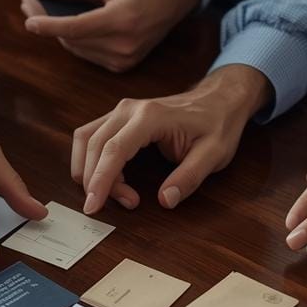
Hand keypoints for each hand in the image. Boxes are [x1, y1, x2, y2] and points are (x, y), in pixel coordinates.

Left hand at [21, 0, 200, 71]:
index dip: (48, 25)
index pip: (76, 28)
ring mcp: (125, 59)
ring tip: (41, 6)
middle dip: (47, 21)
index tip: (28, 20)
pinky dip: (73, 38)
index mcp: (124, 19)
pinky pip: (87, 53)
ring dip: (56, 30)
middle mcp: (125, 45)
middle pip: (72, 38)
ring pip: (75, 48)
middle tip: (30, 0)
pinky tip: (65, 20)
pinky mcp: (123, 66)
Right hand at [72, 64, 269, 214]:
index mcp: (151, 116)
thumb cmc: (217, 125)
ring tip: (119, 193)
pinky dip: (92, 161)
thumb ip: (189, 178)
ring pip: (87, 140)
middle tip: (126, 203)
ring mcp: (122, 111)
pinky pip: (92, 137)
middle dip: (98, 181)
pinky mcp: (119, 117)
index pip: (114, 149)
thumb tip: (165, 200)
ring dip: (91, 170)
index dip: (100, 180)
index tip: (93, 206)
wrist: (219, 100)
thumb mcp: (214, 155)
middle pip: (95, 146)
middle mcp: (129, 109)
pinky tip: (110, 179)